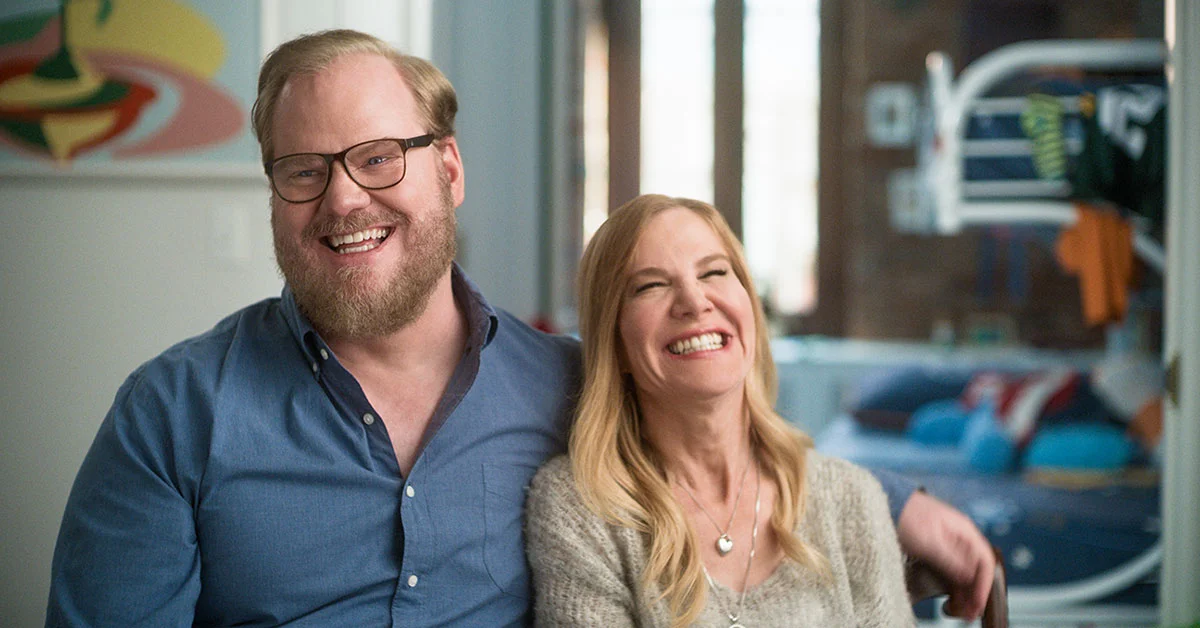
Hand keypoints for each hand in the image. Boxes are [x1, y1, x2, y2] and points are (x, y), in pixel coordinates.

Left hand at [897, 491, 995, 618]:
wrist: (884, 502)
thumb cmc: (905, 514)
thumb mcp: (929, 540)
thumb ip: (950, 560)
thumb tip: (968, 577)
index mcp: (964, 530)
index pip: (985, 561)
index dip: (983, 584)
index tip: (976, 603)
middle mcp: (960, 538)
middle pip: (976, 570)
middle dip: (974, 593)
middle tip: (966, 613)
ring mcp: (949, 544)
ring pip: (964, 573)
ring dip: (964, 593)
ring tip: (957, 610)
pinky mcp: (937, 550)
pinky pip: (951, 572)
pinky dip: (953, 587)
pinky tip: (948, 598)